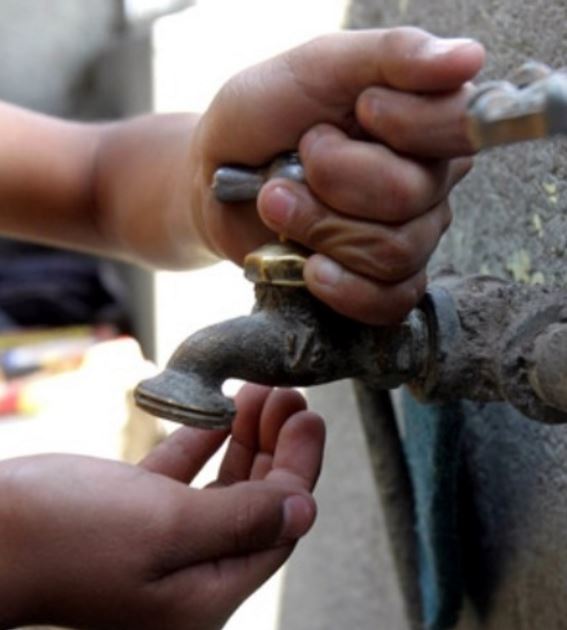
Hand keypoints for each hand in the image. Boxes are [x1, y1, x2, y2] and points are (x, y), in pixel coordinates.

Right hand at [0, 385, 323, 629]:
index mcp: (204, 593)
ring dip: (246, 439)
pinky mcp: (133, 514)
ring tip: (262, 392)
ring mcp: (160, 543)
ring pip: (224, 487)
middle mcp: (189, 574)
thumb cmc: (65, 534)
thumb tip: (305, 510)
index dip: (299, 468)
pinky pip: (185, 477)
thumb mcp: (165, 527)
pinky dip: (204, 443)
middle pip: (256, 504)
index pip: (277, 526)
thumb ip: (241, 520)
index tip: (309, 417)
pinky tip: (219, 411)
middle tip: (291, 396)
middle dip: (278, 448)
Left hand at [192, 27, 484, 323]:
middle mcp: (428, 181)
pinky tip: (310, 267)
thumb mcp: (316, 66)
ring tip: (279, 205)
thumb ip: (390, 56)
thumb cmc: (264, 119)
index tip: (358, 111)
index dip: (404, 126)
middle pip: (411, 197)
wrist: (219, 179)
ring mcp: (410, 236)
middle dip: (334, 182)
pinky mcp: (384, 283)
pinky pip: (390, 302)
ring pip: (395, 252)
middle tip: (297, 164)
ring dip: (320, 228)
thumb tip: (466, 60)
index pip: (459, 127)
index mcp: (424, 120)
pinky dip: (344, 288)